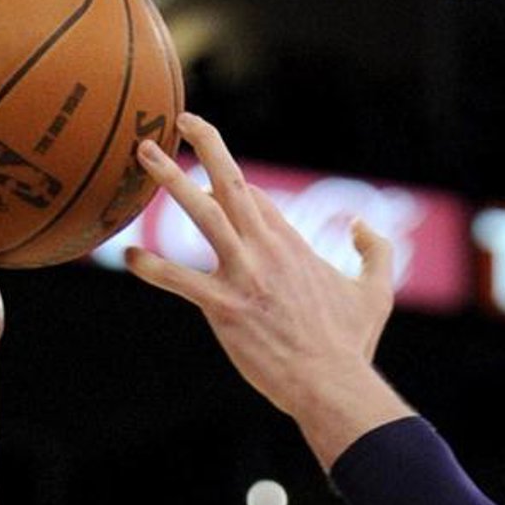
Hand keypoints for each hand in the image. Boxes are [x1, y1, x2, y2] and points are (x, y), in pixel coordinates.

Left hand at [124, 113, 400, 460]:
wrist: (333, 385)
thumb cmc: (352, 345)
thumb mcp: (376, 292)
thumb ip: (375, 251)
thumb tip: (361, 225)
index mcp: (293, 243)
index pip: (254, 197)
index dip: (231, 184)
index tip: (214, 181)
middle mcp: (266, 250)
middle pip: (232, 182)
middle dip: (206, 144)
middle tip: (179, 119)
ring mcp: (244, 275)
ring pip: (203, 213)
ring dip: (171, 179)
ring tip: (142, 153)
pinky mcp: (225, 308)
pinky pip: (180, 280)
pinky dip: (152, 267)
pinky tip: (128, 256)